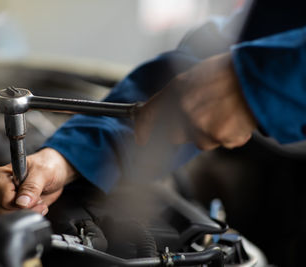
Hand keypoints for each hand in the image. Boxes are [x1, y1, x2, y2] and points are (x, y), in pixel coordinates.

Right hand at [0, 148, 76, 214]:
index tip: (36, 196)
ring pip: (9, 219)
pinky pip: (14, 221)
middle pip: (4, 212)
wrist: (54, 171)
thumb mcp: (43, 172)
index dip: (23, 201)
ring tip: (38, 202)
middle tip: (39, 200)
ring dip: (28, 213)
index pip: (5, 198)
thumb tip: (22, 202)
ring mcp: (0, 201)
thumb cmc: (47, 165)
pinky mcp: (7, 210)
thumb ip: (32, 186)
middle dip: (26, 210)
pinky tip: (36, 207)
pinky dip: (28, 217)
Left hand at [135, 52, 256, 149]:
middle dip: (184, 130)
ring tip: (223, 113)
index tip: (141, 139)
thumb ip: (177, 95)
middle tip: (203, 115)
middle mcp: (186, 110)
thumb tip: (164, 111)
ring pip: (198, 141)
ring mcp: (203, 126)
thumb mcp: (195, 75)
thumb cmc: (229, 72)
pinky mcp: (221, 137)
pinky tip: (234, 118)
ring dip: (207, 133)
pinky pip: (219, 142)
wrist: (260, 77)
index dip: (143, 129)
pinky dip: (226, 135)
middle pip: (173, 135)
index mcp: (177, 90)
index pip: (149, 114)